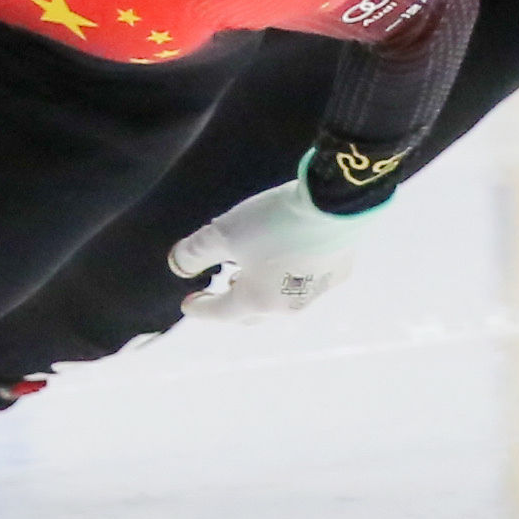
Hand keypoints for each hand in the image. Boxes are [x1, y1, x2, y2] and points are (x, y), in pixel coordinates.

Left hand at [169, 175, 374, 321]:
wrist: (335, 204)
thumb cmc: (273, 224)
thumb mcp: (224, 233)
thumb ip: (195, 253)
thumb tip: (179, 266)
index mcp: (257, 302)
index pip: (221, 313)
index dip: (200, 309)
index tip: (186, 305)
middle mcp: (288, 306)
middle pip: (252, 314)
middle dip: (232, 307)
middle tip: (218, 293)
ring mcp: (318, 292)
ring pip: (280, 301)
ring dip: (261, 294)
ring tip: (247, 275)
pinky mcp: (339, 273)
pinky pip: (304, 283)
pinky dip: (286, 278)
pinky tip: (285, 262)